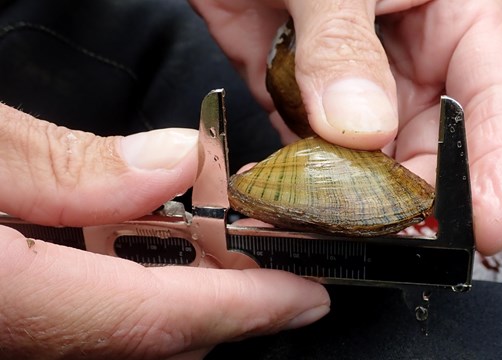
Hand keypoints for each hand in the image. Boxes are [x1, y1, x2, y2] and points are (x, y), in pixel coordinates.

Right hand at [0, 103, 328, 357]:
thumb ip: (57, 161)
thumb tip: (172, 163)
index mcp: (3, 299)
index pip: (146, 319)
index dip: (240, 309)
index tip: (306, 295)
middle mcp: (6, 340)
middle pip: (144, 342)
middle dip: (222, 305)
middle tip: (271, 263)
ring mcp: (7, 338)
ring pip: (117, 343)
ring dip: (177, 301)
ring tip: (216, 252)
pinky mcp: (8, 322)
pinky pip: (83, 327)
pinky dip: (128, 299)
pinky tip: (140, 258)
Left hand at [190, 0, 501, 254]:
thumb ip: (344, 42)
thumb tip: (360, 129)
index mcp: (452, 15)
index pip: (494, 100)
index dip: (498, 167)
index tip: (489, 225)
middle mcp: (410, 58)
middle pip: (432, 145)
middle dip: (418, 196)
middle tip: (399, 236)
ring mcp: (353, 85)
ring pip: (370, 160)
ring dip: (355, 199)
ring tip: (337, 226)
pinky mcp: (300, 97)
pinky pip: (310, 152)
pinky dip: (301, 181)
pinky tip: (289, 202)